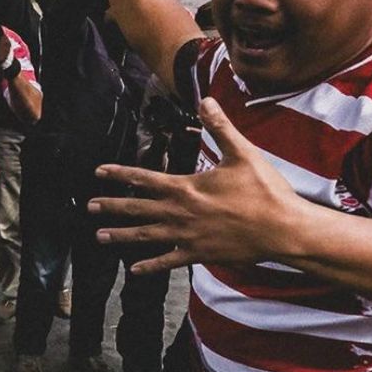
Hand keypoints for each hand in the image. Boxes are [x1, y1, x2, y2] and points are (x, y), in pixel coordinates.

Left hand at [90, 98, 309, 273]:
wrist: (281, 228)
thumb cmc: (265, 191)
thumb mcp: (243, 153)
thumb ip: (220, 127)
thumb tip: (205, 100)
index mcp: (186, 187)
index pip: (144, 178)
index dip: (118, 174)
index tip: (98, 172)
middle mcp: (180, 213)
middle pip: (137, 208)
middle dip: (111, 206)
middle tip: (89, 207)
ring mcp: (186, 236)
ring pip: (145, 236)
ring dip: (121, 236)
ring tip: (99, 236)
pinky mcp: (197, 254)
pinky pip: (167, 261)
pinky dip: (149, 266)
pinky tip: (134, 270)